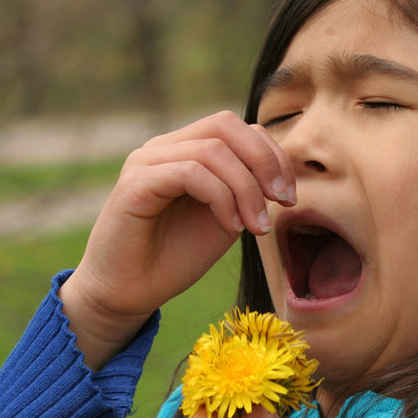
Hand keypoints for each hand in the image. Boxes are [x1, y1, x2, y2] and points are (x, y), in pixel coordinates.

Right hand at [58, 111, 294, 368]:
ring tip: (256, 228)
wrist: (129, 292)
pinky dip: (221, 198)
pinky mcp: (135, 184)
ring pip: (213, 150)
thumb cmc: (174, 257)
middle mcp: (165, 148)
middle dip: (265, 160)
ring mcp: (147, 162)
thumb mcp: (225, 219)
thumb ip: (246, 190)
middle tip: (283, 200)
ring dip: (246, 189)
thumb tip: (281, 173)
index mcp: (187, 151)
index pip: (238, 128)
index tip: (289, 197)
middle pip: (226, 125)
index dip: (273, 156)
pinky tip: (231, 227)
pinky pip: (190, 172)